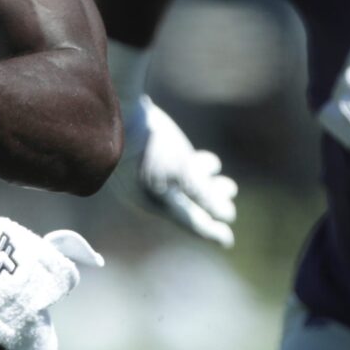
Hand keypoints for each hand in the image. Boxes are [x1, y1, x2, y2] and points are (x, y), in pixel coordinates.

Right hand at [114, 94, 238, 247]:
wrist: (118, 109)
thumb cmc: (150, 146)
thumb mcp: (183, 172)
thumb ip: (204, 195)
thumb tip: (227, 216)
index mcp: (153, 203)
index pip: (188, 222)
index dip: (211, 231)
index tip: (227, 240)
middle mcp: (146, 192)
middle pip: (185, 203)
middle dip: (210, 200)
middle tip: (231, 189)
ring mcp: (142, 173)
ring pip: (179, 184)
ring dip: (203, 181)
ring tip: (218, 171)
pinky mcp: (141, 153)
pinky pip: (171, 169)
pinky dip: (190, 167)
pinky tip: (199, 158)